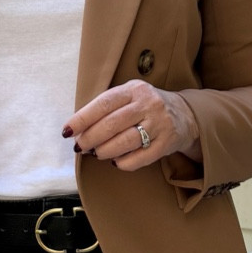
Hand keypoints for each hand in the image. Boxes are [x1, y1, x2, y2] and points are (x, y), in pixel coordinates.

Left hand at [64, 81, 201, 171]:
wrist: (184, 115)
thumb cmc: (145, 107)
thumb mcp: (129, 97)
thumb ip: (106, 109)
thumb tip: (76, 131)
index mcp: (134, 89)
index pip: (103, 103)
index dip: (82, 119)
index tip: (67, 131)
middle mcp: (148, 104)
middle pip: (112, 124)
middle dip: (91, 138)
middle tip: (80, 147)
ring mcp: (160, 124)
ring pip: (125, 141)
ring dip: (105, 151)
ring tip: (97, 154)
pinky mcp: (167, 143)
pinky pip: (140, 157)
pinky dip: (123, 162)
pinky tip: (117, 161)